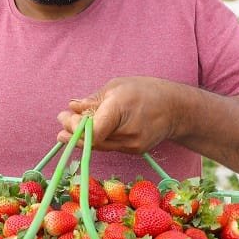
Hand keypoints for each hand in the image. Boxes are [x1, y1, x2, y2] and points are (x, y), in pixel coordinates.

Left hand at [57, 77, 180, 153]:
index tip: (63, 117)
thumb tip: (72, 107)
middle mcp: (127, 131)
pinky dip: (98, 139)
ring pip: (100, 145)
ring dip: (82, 137)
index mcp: (120, 108)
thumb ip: (94, 99)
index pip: (93, 129)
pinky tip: (90, 131)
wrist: (177, 109)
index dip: (74, 128)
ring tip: (69, 129)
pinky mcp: (135, 151)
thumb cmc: (146, 91)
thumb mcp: (117, 86)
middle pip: (93, 139)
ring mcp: (132, 145)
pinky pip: (110, 145)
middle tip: (61, 122)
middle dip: (73, 131)